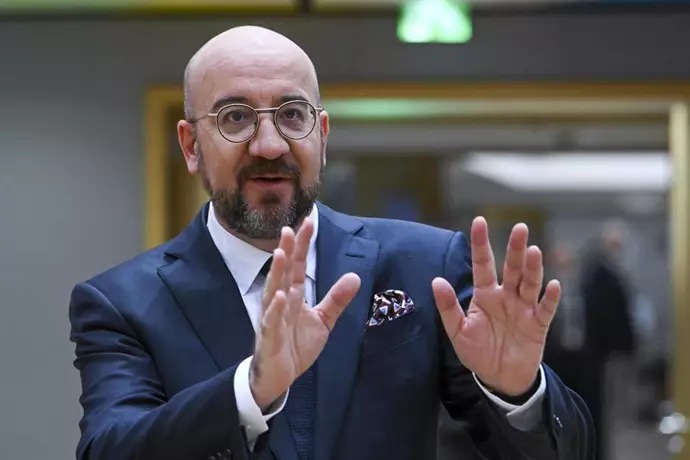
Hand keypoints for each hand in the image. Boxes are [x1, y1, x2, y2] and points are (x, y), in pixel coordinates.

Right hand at [249, 218, 360, 409]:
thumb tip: (354, 276)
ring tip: (281, 252)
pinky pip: (271, 321)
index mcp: (294, 295)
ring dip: (277, 272)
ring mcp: (272, 318)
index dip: (303, 245)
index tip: (308, 222)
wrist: (278, 377)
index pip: (298, 265)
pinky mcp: (269, 337)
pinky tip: (279, 296)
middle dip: (288, 250)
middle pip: (285, 271)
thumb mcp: (322, 320)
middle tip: (290, 228)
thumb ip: (336, 299)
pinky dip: (274, 309)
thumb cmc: (294, 345)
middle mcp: (281, 301)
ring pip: (273, 290)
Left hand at [432, 217, 559, 395]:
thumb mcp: (457, 331)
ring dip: (532, 268)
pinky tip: (554, 285)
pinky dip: (550, 298)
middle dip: (515, 248)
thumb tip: (436, 281)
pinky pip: (545, 309)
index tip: (479, 221)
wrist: (499, 378)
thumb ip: (448, 307)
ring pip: (530, 283)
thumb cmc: (477, 351)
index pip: (483, 264)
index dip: (481, 243)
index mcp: (485, 294)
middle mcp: (506, 296)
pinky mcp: (538, 325)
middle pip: (512, 267)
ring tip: (533, 251)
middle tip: (520, 227)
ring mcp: (523, 309)